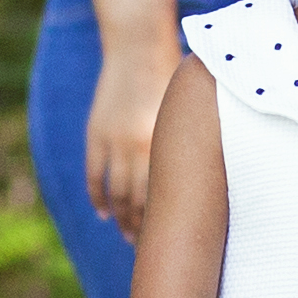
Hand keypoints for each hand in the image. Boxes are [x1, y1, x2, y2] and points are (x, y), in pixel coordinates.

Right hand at [85, 32, 174, 229]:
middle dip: (142, 228)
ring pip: (116, 193)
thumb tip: (203, 183)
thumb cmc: (172, 82)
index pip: (165, 196)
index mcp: (165, 144)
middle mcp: (138, 147)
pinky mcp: (96, 135)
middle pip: (139, 201)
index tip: (173, 240)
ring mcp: (114, 142)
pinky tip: (104, 212)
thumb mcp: (185, 115)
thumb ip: (190, 146)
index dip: (166, 222)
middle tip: (148, 248)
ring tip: (128, 236)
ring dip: (121, 219)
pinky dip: (98, 197)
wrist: (138, 49)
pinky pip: (94, 175)